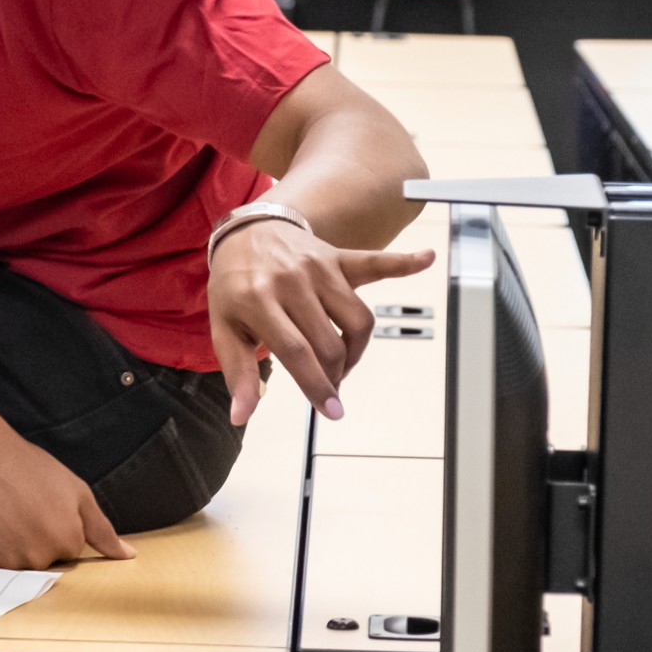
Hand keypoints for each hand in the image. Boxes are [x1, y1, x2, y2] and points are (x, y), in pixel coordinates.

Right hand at [0, 428, 132, 569]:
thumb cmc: (30, 468)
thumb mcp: (77, 492)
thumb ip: (102, 530)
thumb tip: (127, 556)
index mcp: (66, 541)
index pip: (69, 551)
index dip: (58, 529)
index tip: (45, 509)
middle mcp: (36, 557)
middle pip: (42, 562)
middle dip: (36, 541)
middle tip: (23, 510)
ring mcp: (4, 561)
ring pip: (14, 564)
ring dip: (10, 546)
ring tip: (3, 514)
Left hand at [209, 220, 434, 425]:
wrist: (245, 234)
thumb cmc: (235, 287)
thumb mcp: (224, 330)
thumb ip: (238, 373)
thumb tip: (240, 417)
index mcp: (258, 299)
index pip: (296, 351)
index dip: (316, 385)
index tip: (331, 411)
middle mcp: (292, 280)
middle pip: (330, 342)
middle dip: (333, 375)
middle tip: (327, 386)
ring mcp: (319, 267)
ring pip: (358, 319)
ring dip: (355, 350)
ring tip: (341, 361)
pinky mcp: (338, 257)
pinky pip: (376, 261)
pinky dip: (403, 262)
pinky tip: (427, 258)